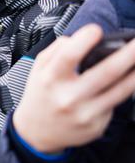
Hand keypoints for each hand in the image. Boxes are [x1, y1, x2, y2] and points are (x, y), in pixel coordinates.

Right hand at [13, 24, 134, 152]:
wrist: (36, 132)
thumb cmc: (40, 95)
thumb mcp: (37, 69)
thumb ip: (56, 50)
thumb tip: (80, 37)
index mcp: (51, 79)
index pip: (68, 56)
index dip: (84, 40)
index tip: (96, 30)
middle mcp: (68, 97)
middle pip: (105, 72)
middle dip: (127, 55)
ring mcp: (85, 113)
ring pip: (120, 90)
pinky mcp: (96, 126)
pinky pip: (115, 103)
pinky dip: (126, 90)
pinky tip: (130, 80)